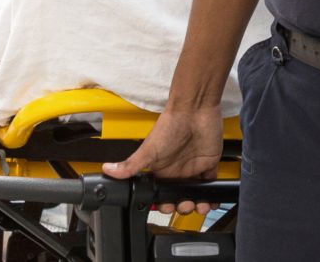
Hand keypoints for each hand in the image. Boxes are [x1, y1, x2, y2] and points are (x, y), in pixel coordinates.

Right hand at [103, 103, 225, 214]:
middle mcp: (177, 172)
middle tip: (185, 205)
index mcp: (161, 171)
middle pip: (179, 197)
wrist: (194, 111)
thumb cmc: (170, 127)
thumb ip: (130, 164)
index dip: (165, 204)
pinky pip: (211, 182)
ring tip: (200, 206)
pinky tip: (212, 200)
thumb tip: (107, 170)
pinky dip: (213, 194)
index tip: (167, 208)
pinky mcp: (208, 164)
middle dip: (182, 207)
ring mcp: (193, 168)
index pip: (162, 194)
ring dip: (199, 204)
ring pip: (196, 194)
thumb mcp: (148, 149)